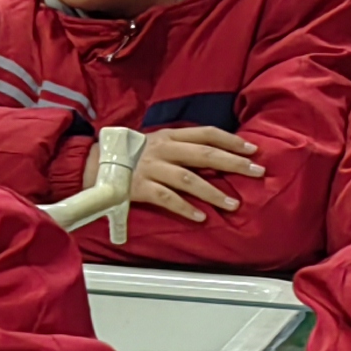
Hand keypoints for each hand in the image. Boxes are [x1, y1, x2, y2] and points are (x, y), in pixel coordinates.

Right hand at [123, 122, 262, 227]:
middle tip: (256, 171)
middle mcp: (162, 149)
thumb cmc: (131, 155)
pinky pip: (166, 198)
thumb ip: (182, 147)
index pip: (206, 133)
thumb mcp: (157, 143)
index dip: (231, 140)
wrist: (94, 164)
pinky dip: (185, 207)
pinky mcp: (140, 187)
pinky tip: (201, 216)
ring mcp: (151, 168)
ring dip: (213, 192)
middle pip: (204, 154)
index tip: (253, 149)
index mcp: (169, 136)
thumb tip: (216, 155)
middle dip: (233, 162)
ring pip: (188, 179)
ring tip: (233, 204)